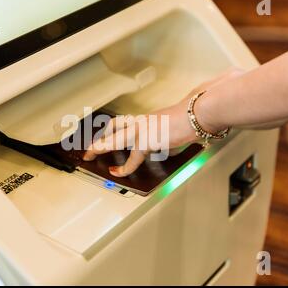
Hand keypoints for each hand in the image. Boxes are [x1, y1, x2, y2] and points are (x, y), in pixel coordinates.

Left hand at [83, 69, 242, 176]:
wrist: (198, 114)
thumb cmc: (191, 120)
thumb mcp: (172, 132)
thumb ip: (163, 142)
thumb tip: (161, 151)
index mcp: (146, 119)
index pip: (124, 122)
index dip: (111, 130)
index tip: (104, 135)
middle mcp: (141, 122)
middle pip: (113, 126)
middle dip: (100, 136)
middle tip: (89, 148)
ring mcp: (142, 129)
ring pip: (115, 138)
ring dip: (100, 147)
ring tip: (90, 156)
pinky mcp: (147, 140)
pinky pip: (132, 157)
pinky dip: (125, 167)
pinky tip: (119, 172)